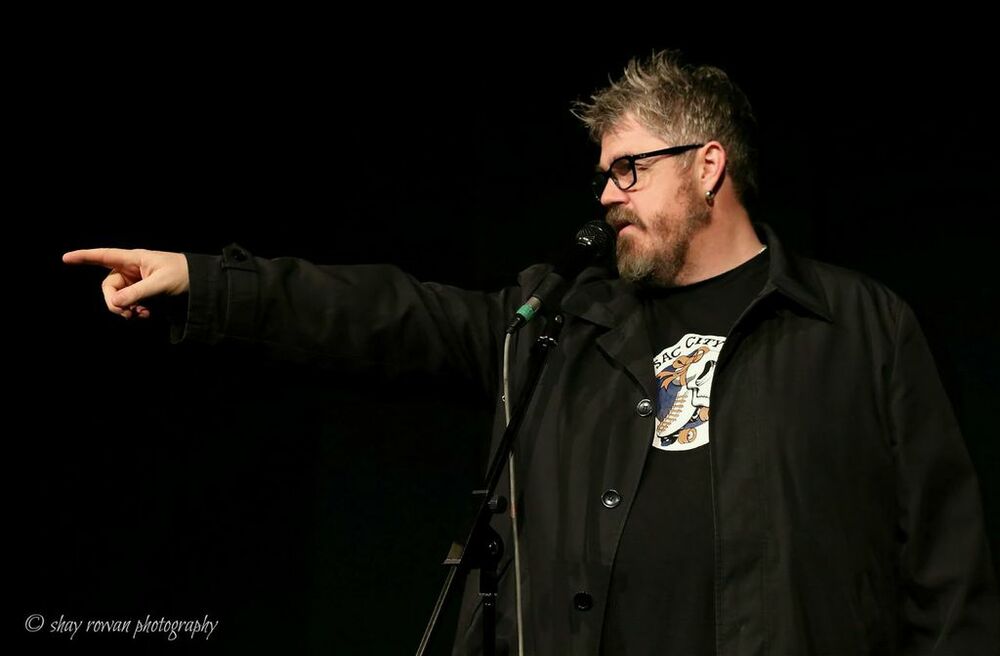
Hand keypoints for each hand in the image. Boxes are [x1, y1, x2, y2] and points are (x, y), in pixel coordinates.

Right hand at [62, 248, 189, 318]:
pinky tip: (146, 315)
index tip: (65, 258)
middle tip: (126, 314)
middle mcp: (132, 269)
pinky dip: (134, 311)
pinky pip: (129, 304)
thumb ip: (137, 293)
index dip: (84, 257)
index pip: (104, 256)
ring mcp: (137, 282)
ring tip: (141, 316)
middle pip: (109, 286)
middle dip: (113, 302)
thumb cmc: (184, 275)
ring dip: (125, 309)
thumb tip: (114, 303)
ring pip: (118, 298)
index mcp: (134, 259)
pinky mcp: (143, 294)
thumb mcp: (161, 284)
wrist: (203, 284)